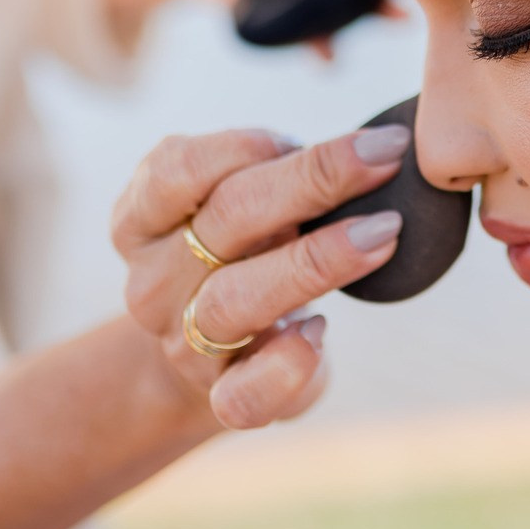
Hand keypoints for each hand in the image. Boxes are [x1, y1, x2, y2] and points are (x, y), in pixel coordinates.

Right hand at [111, 121, 409, 429]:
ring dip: (318, 260)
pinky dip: (285, 367)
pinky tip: (319, 332)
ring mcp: (183, 343)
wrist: (216, 359)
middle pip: (226, 219)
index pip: (175, 168)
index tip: (305, 132)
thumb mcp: (242, 203)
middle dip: (314, 179)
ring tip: (384, 233)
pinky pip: (243, 395)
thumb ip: (276, 172)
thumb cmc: (245, 255)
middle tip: (386, 156)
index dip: (243, 144)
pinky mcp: (221, 396)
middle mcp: (154, 280)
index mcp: (144, 219)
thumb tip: (372, 142)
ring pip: (236, 299)